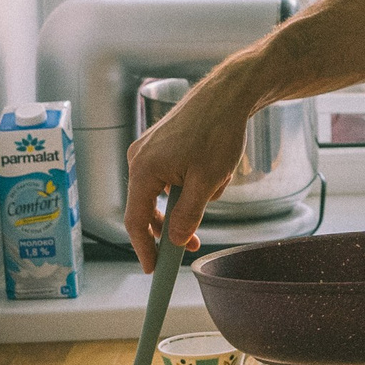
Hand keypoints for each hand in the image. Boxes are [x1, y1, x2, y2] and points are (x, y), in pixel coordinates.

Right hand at [123, 64, 260, 271]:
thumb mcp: (207, 182)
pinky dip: (188, 183)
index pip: (136, 221)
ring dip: (186, 200)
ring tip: (216, 187)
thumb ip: (187, 215)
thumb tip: (173, 240)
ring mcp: (148, 150)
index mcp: (143, 169)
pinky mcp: (160, 144)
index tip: (153, 270)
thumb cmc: (218, 133)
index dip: (143, 249)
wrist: (228, 94)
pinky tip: (212, 173)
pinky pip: (169, 176)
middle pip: (146, 207)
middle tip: (192, 244)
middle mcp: (138, 159)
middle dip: (171, 226)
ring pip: (162, 192)